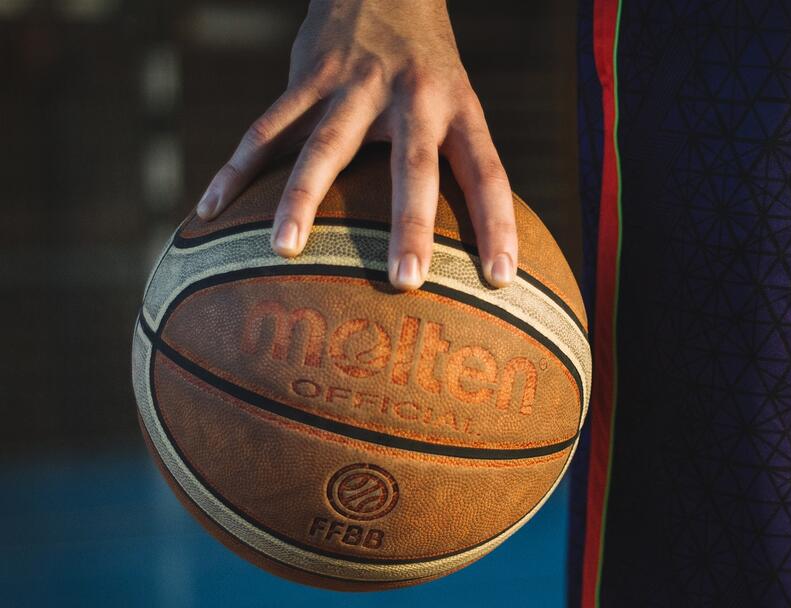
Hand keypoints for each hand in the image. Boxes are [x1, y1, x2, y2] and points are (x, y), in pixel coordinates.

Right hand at [195, 0, 517, 290]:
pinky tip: (210, 213)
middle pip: (413, 166)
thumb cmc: (428, 66)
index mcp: (457, 108)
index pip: (488, 171)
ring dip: (303, 199)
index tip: (501, 279)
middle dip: (410, 224)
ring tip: (285, 249)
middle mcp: (412, 96)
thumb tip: (473, 241)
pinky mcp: (307, 77)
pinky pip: (265, 129)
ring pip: (325, 147)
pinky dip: (237, 171)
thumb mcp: (459, 100)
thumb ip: (460, 160)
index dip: (497, 223)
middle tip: (406, 279)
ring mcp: (355, 85)